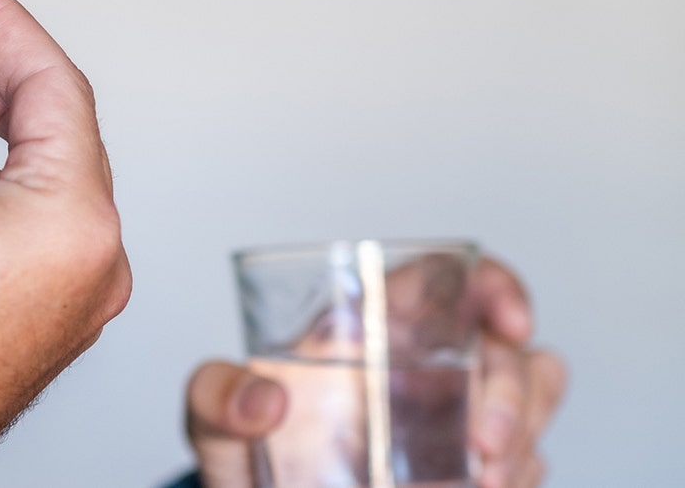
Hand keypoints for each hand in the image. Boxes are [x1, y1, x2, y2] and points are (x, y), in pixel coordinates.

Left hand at [186, 258, 565, 487]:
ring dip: (524, 442)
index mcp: (369, 330)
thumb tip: (262, 400)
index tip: (512, 321)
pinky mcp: (468, 470)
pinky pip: (527, 463)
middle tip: (484, 449)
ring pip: (532, 406)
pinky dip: (520, 477)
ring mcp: (451, 420)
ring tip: (483, 483)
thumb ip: (216, 396)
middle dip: (516, 393)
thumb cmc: (244, 449)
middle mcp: (420, 367)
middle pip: (507, 349)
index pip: (448, 278)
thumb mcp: (214, 417)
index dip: (493, 286)